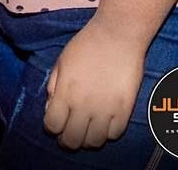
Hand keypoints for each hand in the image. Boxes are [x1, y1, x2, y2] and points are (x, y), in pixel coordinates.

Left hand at [43, 18, 144, 150]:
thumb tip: (51, 107)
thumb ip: (53, 86)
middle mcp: (84, 105)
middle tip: (70, 134)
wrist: (118, 34)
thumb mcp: (61, 61)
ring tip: (88, 130)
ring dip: (88, 139)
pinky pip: (115, 134)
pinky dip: (108, 132)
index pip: (52, 126)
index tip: (55, 123)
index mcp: (65, 93)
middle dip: (67, 140)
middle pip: (72, 141)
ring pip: (95, 142)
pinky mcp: (125, 109)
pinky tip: (105, 122)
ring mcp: (106, 109)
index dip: (51, 128)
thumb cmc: (86, 44)